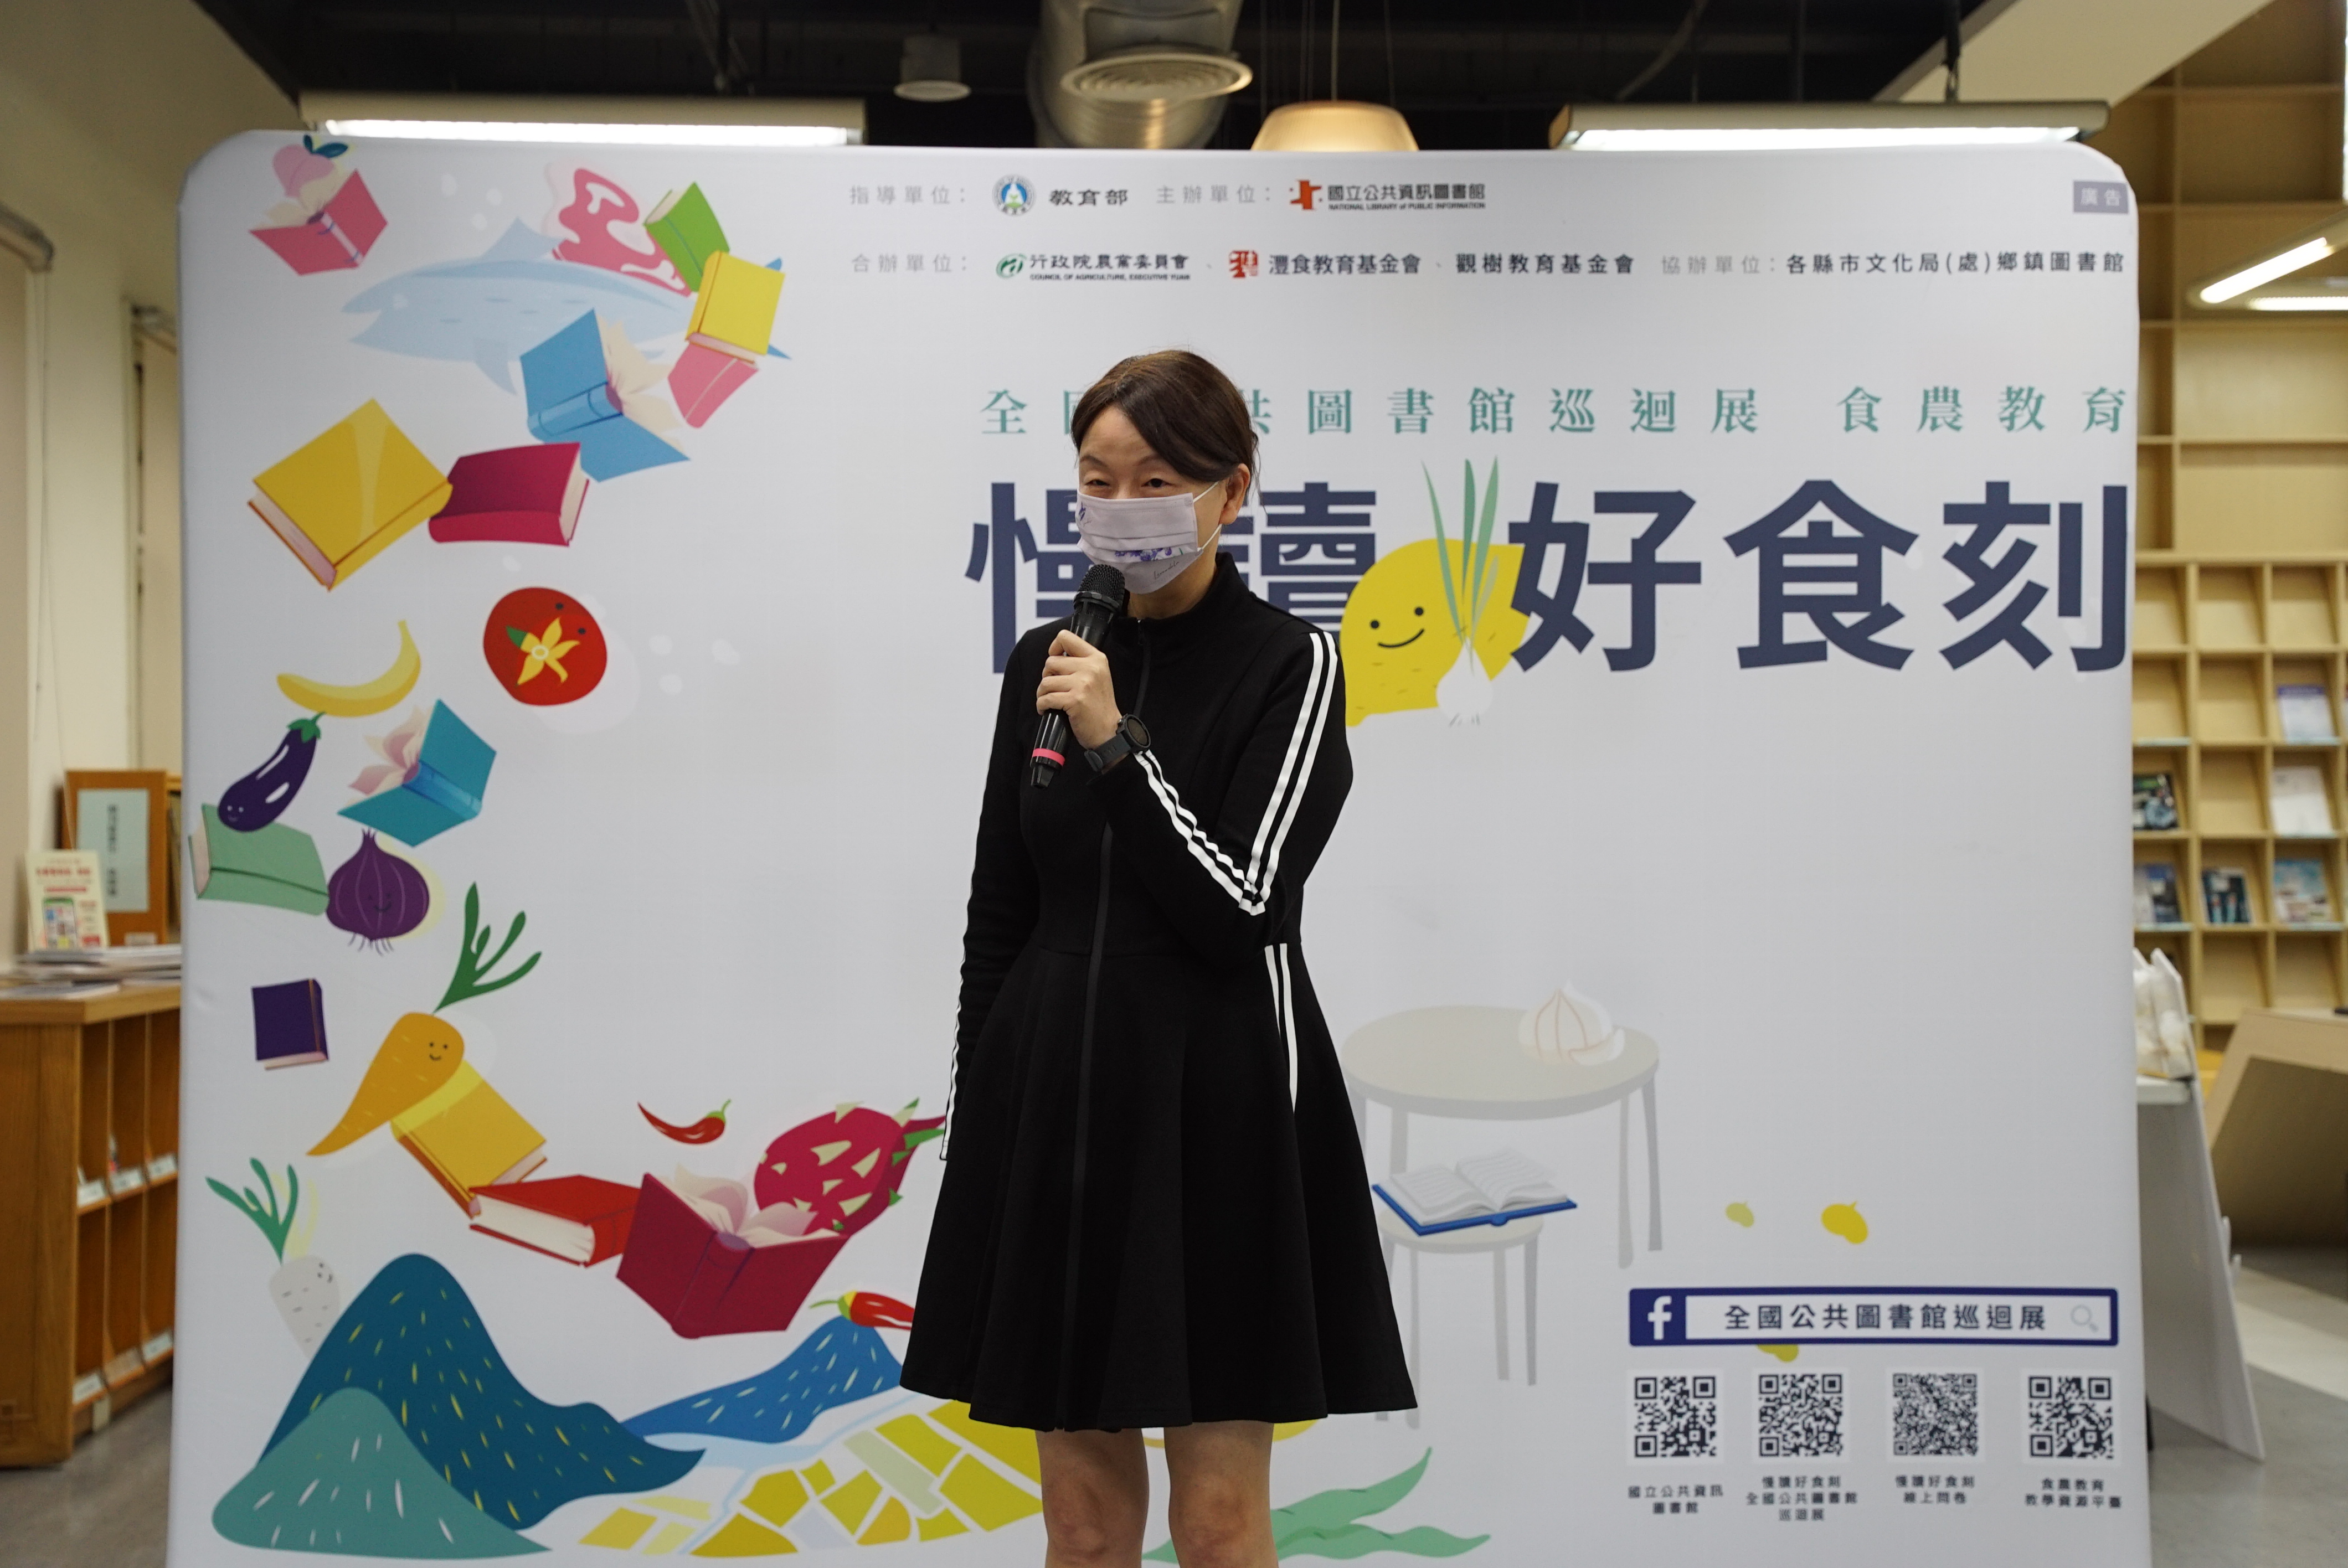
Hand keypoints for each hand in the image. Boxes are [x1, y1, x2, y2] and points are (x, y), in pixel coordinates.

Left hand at [1037, 630, 1119, 750]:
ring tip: (1051, 700)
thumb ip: (1080, 662)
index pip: (1066, 637)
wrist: (1109, 731)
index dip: (1054, 648)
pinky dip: (1042, 705)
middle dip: (1047, 676)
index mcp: (1096, 658)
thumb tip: (1055, 656)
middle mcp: (1091, 668)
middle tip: (1055, 687)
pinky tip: (1048, 709)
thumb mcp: (1098, 676)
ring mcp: (1083, 683)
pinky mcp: (1074, 699)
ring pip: (1046, 681)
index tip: (1055, 660)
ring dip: (1043, 693)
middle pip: (1051, 661)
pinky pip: (1046, 698)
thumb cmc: (1100, 707)